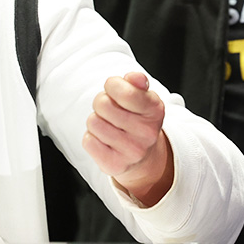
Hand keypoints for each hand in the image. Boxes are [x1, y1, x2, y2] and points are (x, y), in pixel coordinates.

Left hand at [83, 72, 173, 206]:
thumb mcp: (142, 97)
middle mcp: (147, 133)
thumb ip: (136, 82)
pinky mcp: (115, 165)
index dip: (113, 85)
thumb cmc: (137, 119)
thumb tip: (135, 78)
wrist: (143, 155)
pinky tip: (105, 140)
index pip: (124, 91)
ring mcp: (132, 152)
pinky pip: (88, 141)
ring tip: (109, 126)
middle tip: (112, 111)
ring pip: (93, 122)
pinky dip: (92, 138)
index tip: (116, 90)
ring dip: (97, 121)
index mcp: (155, 110)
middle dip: (102, 103)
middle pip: (102, 104)